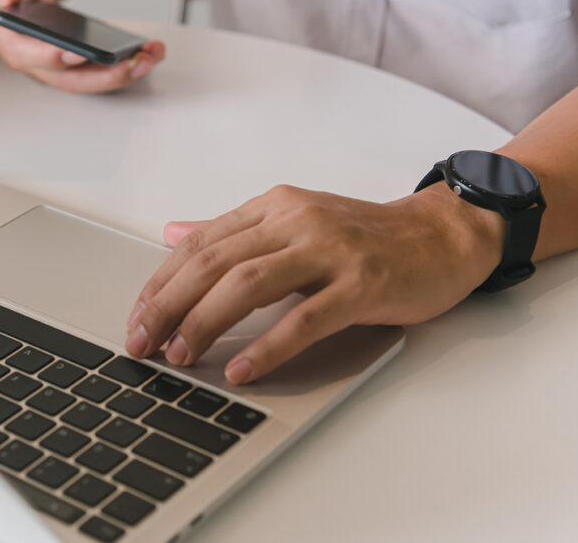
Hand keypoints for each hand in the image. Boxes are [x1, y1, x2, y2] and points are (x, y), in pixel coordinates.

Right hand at [0, 0, 165, 92]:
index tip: (76, 53)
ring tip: (151, 56)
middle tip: (136, 63)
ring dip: (122, 73)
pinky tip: (149, 50)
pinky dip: (124, 63)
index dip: (50, 57)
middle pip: (67, 79)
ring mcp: (52, 63)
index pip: (26, 54)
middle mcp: (30, 57)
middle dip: (104, 76)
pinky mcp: (71, 61)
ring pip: (87, 79)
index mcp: (5, 36)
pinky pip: (98, 69)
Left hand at [124, 183, 504, 383]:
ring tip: (180, 356)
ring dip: (206, 322)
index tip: (136, 317)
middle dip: (169, 305)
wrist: (442, 234)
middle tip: (142, 342)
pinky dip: (268, 346)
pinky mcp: (362, 285)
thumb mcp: (292, 221)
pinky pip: (305, 318)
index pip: (199, 243)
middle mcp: (295, 222)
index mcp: (273, 208)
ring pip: (249, 284)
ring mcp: (329, 251)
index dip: (160, 282)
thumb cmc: (364, 236)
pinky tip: (243, 370)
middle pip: (214, 262)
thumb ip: (233, 231)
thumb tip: (172, 233)